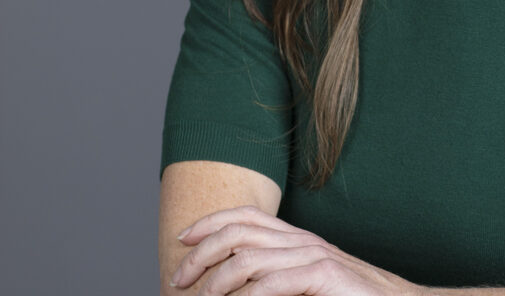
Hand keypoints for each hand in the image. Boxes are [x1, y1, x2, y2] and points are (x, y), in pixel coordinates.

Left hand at [169, 205, 429, 295]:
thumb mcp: (307, 284)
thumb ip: (278, 279)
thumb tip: (239, 288)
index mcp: (297, 239)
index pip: (246, 217)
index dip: (210, 223)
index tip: (182, 240)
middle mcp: (303, 242)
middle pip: (239, 230)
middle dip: (201, 251)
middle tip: (179, 278)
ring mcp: (314, 257)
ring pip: (248, 257)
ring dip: (216, 280)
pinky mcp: (325, 275)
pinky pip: (273, 284)